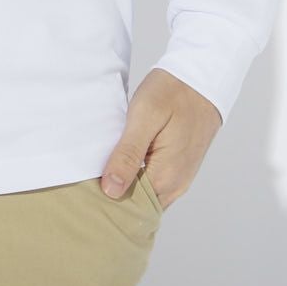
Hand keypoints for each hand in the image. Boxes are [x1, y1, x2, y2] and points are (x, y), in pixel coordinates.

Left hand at [99, 68, 222, 210]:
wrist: (201, 77)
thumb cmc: (172, 93)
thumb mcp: (144, 117)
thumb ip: (128, 155)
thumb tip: (111, 191)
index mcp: (166, 177)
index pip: (131, 208)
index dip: (107, 203)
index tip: (85, 194)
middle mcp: (176, 185)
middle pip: (139, 206)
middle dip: (114, 199)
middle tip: (87, 184)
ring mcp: (179, 177)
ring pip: (147, 195)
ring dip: (126, 187)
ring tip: (99, 173)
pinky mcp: (179, 167)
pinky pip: (155, 183)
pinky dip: (137, 178)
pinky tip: (121, 163)